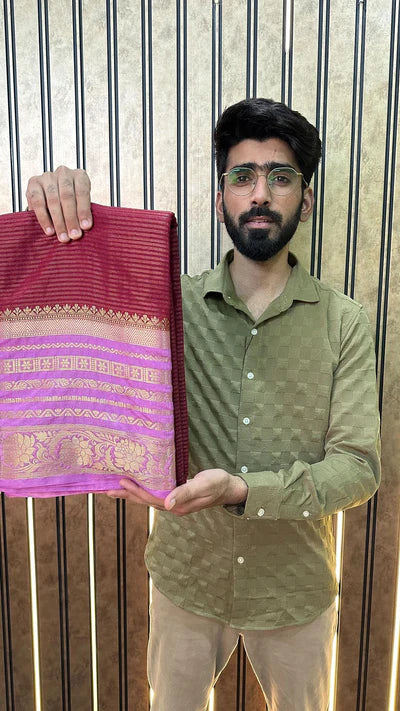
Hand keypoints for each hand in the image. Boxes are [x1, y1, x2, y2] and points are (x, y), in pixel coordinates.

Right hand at [25, 165, 91, 241]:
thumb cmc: (72, 202)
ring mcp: (47, 176)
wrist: (52, 195)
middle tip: (74, 235)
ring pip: (53, 200)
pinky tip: (49, 231)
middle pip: (67, 197)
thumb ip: (82, 213)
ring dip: (58, 221)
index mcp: (79, 176)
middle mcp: (63, 173)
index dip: (84, 210)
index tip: (86, 227)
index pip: (82, 192)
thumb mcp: (81, 204)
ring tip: (63, 237)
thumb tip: (84, 229)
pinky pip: (37, 202)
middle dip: (71, 219)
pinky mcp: (33, 183)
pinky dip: (44, 218)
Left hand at [107, 469, 247, 515]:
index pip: (151, 499)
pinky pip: (155, 493)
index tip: (121, 483)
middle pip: (145, 501)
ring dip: (131, 494)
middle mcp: (172, 507)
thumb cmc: (218, 483)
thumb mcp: (203, 485)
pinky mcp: (175, 496)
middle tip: (106, 489)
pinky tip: (137, 484)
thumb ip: (185, 493)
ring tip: (114, 489)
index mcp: (177, 506)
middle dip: (126, 495)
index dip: (135, 492)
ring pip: (148, 498)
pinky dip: (142, 489)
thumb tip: (166, 504)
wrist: (230, 488)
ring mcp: (173, 503)